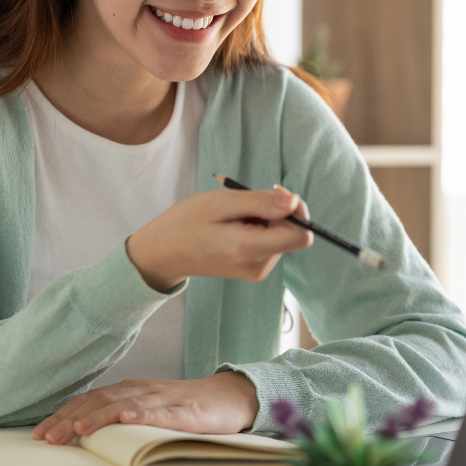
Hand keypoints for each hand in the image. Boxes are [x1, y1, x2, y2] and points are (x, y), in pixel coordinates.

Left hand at [32, 371, 259, 443]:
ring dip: (99, 416)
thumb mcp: (151, 411)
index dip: (64, 414)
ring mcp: (165, 400)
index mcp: (132, 390)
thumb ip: (123, 418)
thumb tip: (84, 439)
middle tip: (47, 438)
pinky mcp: (188, 412)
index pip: (91, 399)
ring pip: (126, 404)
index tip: (39, 433)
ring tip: (77, 430)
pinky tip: (127, 419)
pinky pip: (162, 412)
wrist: (231, 397)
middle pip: (101, 399)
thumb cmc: (188, 407)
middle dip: (71, 418)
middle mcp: (144, 390)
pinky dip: (143, 414)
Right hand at [126, 185, 311, 291]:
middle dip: (277, 212)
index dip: (297, 211)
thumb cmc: (187, 222)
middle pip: (293, 234)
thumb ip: (261, 203)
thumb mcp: (221, 203)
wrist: (164, 253)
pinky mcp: (255, 270)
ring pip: (283, 236)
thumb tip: (295, 201)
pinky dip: (260, 229)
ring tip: (234, 218)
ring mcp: (258, 271)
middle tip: (244, 203)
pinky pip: (272, 242)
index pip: (301, 236)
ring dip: (266, 219)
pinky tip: (235, 227)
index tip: (275, 194)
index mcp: (250, 250)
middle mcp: (259, 266)